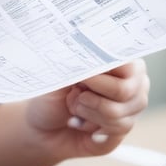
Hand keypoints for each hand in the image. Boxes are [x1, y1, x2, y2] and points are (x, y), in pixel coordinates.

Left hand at [0, 59, 150, 165]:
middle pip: (133, 85)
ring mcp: (126, 111)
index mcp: (116, 57)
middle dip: (98, 88)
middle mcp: (129, 82)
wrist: (32, 123)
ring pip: (124, 109)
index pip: (132, 52)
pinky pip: (114, 132)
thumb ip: (66, 52)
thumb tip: (65, 29)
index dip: (114, 59)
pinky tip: (78, 122)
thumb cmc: (41, 89)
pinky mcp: (114, 136)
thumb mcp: (50, 66)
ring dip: (91, 107)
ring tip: (72, 105)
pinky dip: (92, 126)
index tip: (90, 63)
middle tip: (74, 90)